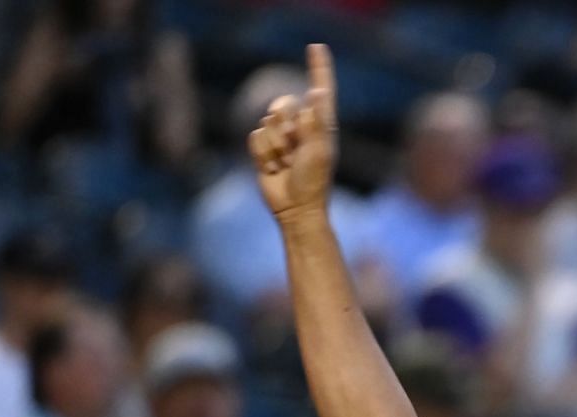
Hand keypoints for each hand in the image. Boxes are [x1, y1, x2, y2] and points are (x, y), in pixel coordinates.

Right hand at [249, 43, 337, 220]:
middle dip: (284, 124)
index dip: (318, 68)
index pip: (320, 90)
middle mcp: (302, 128)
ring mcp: (282, 138)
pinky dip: (262, 153)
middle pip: (283, 103)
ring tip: (285, 164)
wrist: (295, 209)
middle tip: (293, 148)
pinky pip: (255, 137)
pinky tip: (273, 168)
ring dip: (275, 145)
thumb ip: (315, 122)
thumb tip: (318, 92)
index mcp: (321, 126)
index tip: (316, 47)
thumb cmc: (314, 182)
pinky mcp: (265, 149)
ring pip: (266, 122)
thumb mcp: (318, 151)